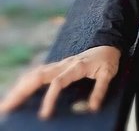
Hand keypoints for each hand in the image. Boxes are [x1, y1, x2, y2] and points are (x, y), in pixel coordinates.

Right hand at [0, 45, 120, 119]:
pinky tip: (17, 92)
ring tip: (7, 102)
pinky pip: (38, 73)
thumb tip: (92, 107)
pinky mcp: (57, 67)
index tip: (44, 115)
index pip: (59, 82)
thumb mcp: (108, 73)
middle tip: (8, 107)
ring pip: (35, 73)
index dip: (50, 98)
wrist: (108, 44)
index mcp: (76, 66)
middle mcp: (64, 64)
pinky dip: (25, 82)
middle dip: (22, 91)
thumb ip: (100, 89)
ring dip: (20, 87)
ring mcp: (59, 64)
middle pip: (39, 75)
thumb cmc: (107, 59)